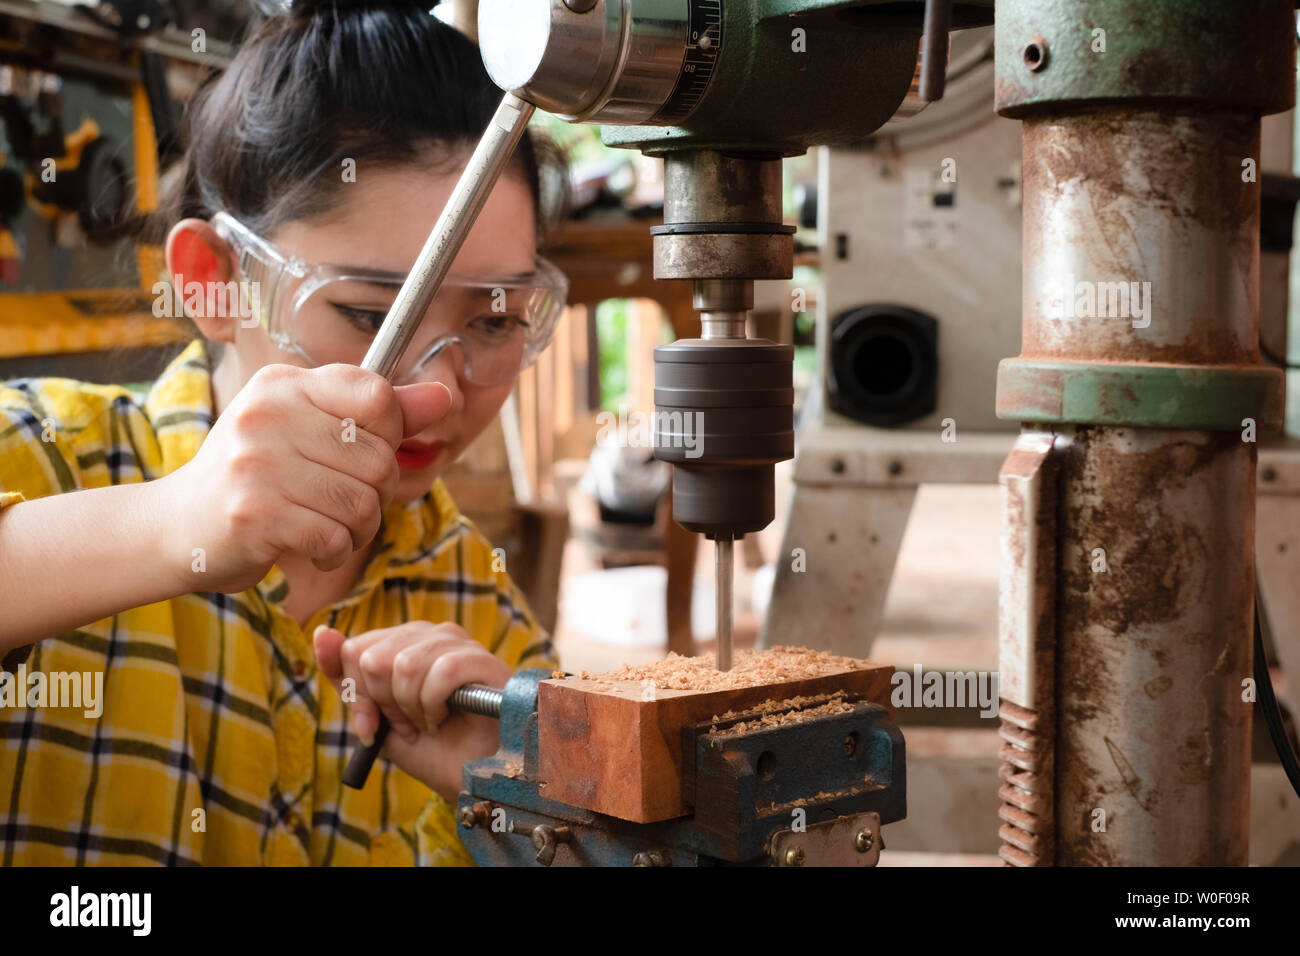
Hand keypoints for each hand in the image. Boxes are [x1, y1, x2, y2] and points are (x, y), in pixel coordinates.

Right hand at [152, 362, 451, 593]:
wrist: (175, 528)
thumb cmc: (256, 477)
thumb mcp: (310, 430)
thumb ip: (379, 414)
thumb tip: (443, 396)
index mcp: (284, 384)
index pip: (378, 395)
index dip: (389, 434)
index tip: (362, 452)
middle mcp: (267, 414)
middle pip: (380, 458)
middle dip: (376, 493)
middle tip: (341, 503)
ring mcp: (257, 463)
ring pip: (364, 502)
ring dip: (358, 530)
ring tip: (328, 526)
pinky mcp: (253, 515)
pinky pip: (336, 537)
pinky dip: (334, 552)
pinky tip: (310, 546)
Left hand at [313, 621, 510, 800]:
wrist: (468, 778)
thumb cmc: (427, 747)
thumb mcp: (374, 715)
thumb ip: (346, 678)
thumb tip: (322, 633)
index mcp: (404, 640)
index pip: (354, 650)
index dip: (360, 696)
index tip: (376, 723)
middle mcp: (432, 634)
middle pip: (374, 657)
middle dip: (385, 704)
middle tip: (407, 725)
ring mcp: (461, 644)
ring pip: (406, 664)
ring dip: (411, 708)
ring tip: (428, 723)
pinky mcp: (486, 661)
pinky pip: (443, 672)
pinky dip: (435, 705)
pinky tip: (445, 718)